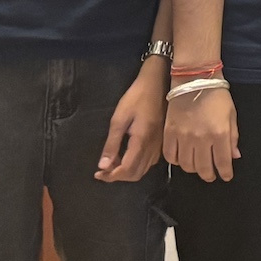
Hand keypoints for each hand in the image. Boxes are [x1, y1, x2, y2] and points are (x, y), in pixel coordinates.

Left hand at [98, 65, 166, 181]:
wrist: (158, 83)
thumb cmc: (137, 98)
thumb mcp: (119, 119)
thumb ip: (112, 144)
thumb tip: (103, 166)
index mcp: (141, 142)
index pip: (126, 170)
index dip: (110, 176)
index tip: (97, 174)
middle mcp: (153, 148)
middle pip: (135, 174)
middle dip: (117, 176)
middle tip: (103, 170)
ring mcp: (160, 146)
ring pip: (143, 170)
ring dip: (127, 172)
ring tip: (113, 163)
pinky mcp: (162, 142)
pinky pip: (149, 162)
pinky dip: (136, 165)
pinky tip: (127, 156)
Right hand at [164, 86, 239, 181]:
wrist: (194, 79)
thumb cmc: (217, 96)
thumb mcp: (231, 115)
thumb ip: (233, 137)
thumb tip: (234, 157)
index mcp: (219, 134)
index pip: (222, 162)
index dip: (224, 173)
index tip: (225, 176)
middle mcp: (201, 139)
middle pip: (203, 168)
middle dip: (209, 175)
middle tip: (211, 175)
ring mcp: (183, 137)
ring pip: (186, 165)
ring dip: (193, 170)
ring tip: (197, 167)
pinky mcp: (169, 133)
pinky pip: (170, 156)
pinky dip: (176, 161)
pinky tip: (182, 159)